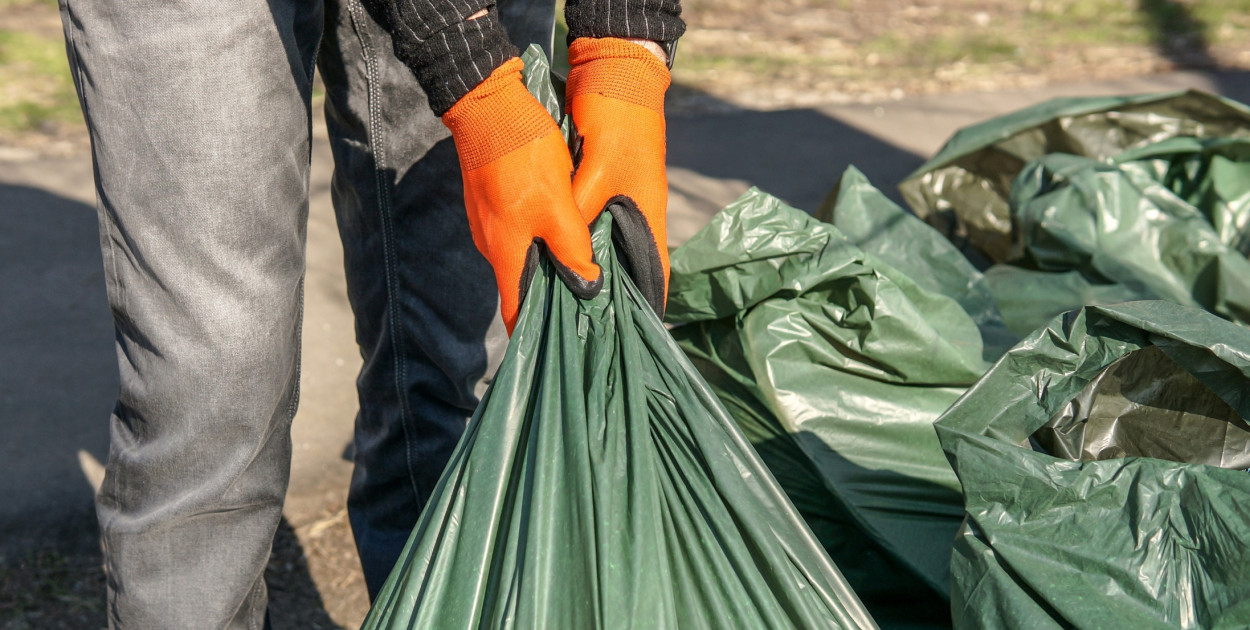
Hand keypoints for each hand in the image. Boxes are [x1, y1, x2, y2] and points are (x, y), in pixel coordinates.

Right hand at [443, 57, 601, 333]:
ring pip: (521, 258)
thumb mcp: (558, 207)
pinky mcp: (493, 204)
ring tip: (580, 279)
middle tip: (582, 314)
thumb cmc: (524, 157)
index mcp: (507, 253)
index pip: (516, 310)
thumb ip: (572, 250)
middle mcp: (492, 245)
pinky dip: (539, 244)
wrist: (488, 106)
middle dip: (547, 303)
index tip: (556, 349)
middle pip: (520, 287)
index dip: (534, 333)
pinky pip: (518, 235)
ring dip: (546, 271)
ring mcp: (490, 223)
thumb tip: (588, 287)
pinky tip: (563, 238)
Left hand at [567, 37, 671, 317]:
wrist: (615, 74)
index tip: (630, 341)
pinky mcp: (605, 189)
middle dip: (610, 300)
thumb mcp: (595, 173)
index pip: (656, 278)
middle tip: (582, 331)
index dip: (647, 310)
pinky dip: (579, 248)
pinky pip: (592, 230)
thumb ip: (581, 217)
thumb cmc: (616, 123)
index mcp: (649, 217)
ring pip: (608, 251)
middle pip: (629, 270)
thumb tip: (568, 261)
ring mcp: (623, 202)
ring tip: (565, 305)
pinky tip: (556, 260)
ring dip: (592, 274)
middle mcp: (639, 215)